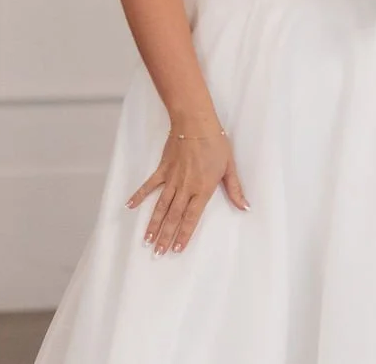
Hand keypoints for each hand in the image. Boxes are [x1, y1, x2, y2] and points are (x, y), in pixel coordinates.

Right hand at [127, 124, 246, 254]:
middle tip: (158, 253)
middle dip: (166, 237)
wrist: (196, 122)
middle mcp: (185, 188)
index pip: (191, 218)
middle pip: (173, 217)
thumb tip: (246, 207)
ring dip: (153, 224)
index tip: (177, 249)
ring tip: (147, 240)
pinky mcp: (162, 169)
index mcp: (202, 189)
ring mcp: (172, 179)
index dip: (184, 234)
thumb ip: (235, 189)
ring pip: (160, 206)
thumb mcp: (229, 167)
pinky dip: (139, 196)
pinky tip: (129, 207)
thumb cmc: (216, 143)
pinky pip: (149, 186)